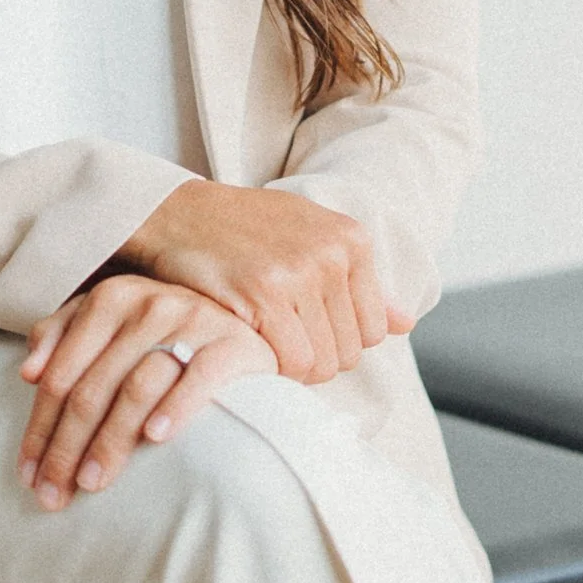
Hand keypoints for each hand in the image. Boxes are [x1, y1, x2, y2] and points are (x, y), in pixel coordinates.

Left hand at [16, 278, 276, 509]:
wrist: (243, 330)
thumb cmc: (163, 336)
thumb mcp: (111, 326)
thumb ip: (63, 337)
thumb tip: (27, 372)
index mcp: (108, 300)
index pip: (61, 375)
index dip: (39, 428)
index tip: (28, 475)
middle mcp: (147, 305)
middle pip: (92, 388)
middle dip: (66, 447)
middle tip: (53, 494)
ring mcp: (191, 322)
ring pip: (136, 388)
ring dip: (110, 441)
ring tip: (92, 482)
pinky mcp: (231, 344)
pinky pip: (198, 378)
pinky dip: (174, 408)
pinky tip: (155, 438)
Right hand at [117, 179, 407, 383]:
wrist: (177, 213)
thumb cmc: (243, 230)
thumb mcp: (309, 238)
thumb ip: (358, 284)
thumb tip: (405, 324)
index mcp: (352, 240)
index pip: (373, 330)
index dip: (337, 343)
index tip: (302, 334)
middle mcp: (333, 255)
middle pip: (349, 352)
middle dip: (315, 359)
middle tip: (277, 343)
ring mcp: (300, 274)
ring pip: (321, 363)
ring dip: (291, 369)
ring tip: (263, 345)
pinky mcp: (264, 293)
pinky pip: (289, 361)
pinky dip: (270, 367)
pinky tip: (248, 347)